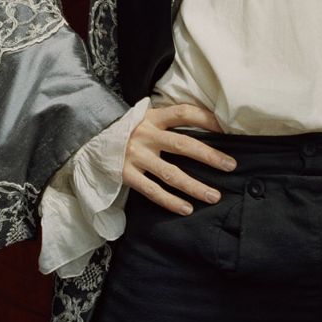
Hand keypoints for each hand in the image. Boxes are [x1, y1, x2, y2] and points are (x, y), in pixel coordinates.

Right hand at [122, 103, 236, 215]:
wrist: (91, 139)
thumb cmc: (129, 130)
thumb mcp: (147, 118)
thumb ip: (169, 122)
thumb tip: (207, 128)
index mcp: (153, 117)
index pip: (184, 113)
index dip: (206, 119)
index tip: (226, 129)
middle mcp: (146, 135)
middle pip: (183, 145)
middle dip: (209, 156)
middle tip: (230, 165)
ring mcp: (136, 156)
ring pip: (170, 173)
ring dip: (194, 186)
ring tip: (214, 196)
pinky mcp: (126, 175)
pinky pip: (152, 191)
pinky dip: (170, 201)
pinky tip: (186, 208)